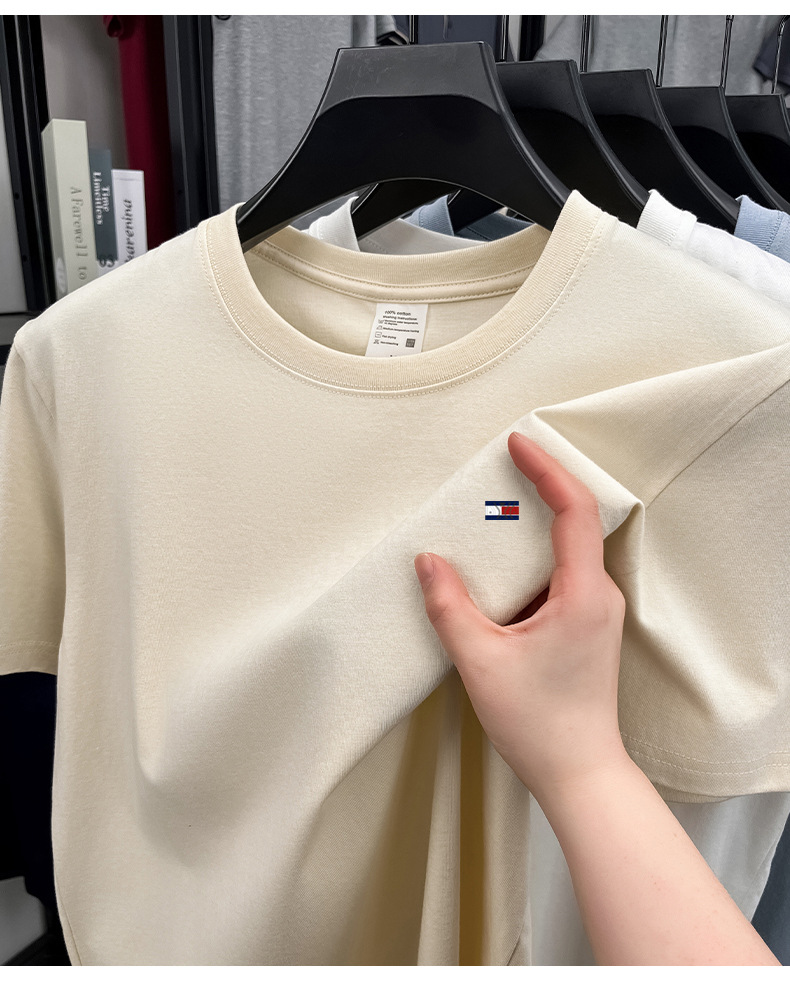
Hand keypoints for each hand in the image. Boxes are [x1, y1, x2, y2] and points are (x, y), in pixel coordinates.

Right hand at [413, 431, 629, 801]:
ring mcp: (597, 611)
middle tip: (500, 469)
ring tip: (491, 513)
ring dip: (532, 526)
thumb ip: (449, 607)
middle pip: (575, 521)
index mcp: (584, 595)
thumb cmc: (540, 725)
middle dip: (538, 488)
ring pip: (567, 549)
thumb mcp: (481, 662)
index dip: (547, 470)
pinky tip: (499, 567)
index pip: (574, 511)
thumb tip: (428, 562)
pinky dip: (531, 558)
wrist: (579, 773)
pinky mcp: (586, 625)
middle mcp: (600, 596)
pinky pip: (562, 574)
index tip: (519, 444)